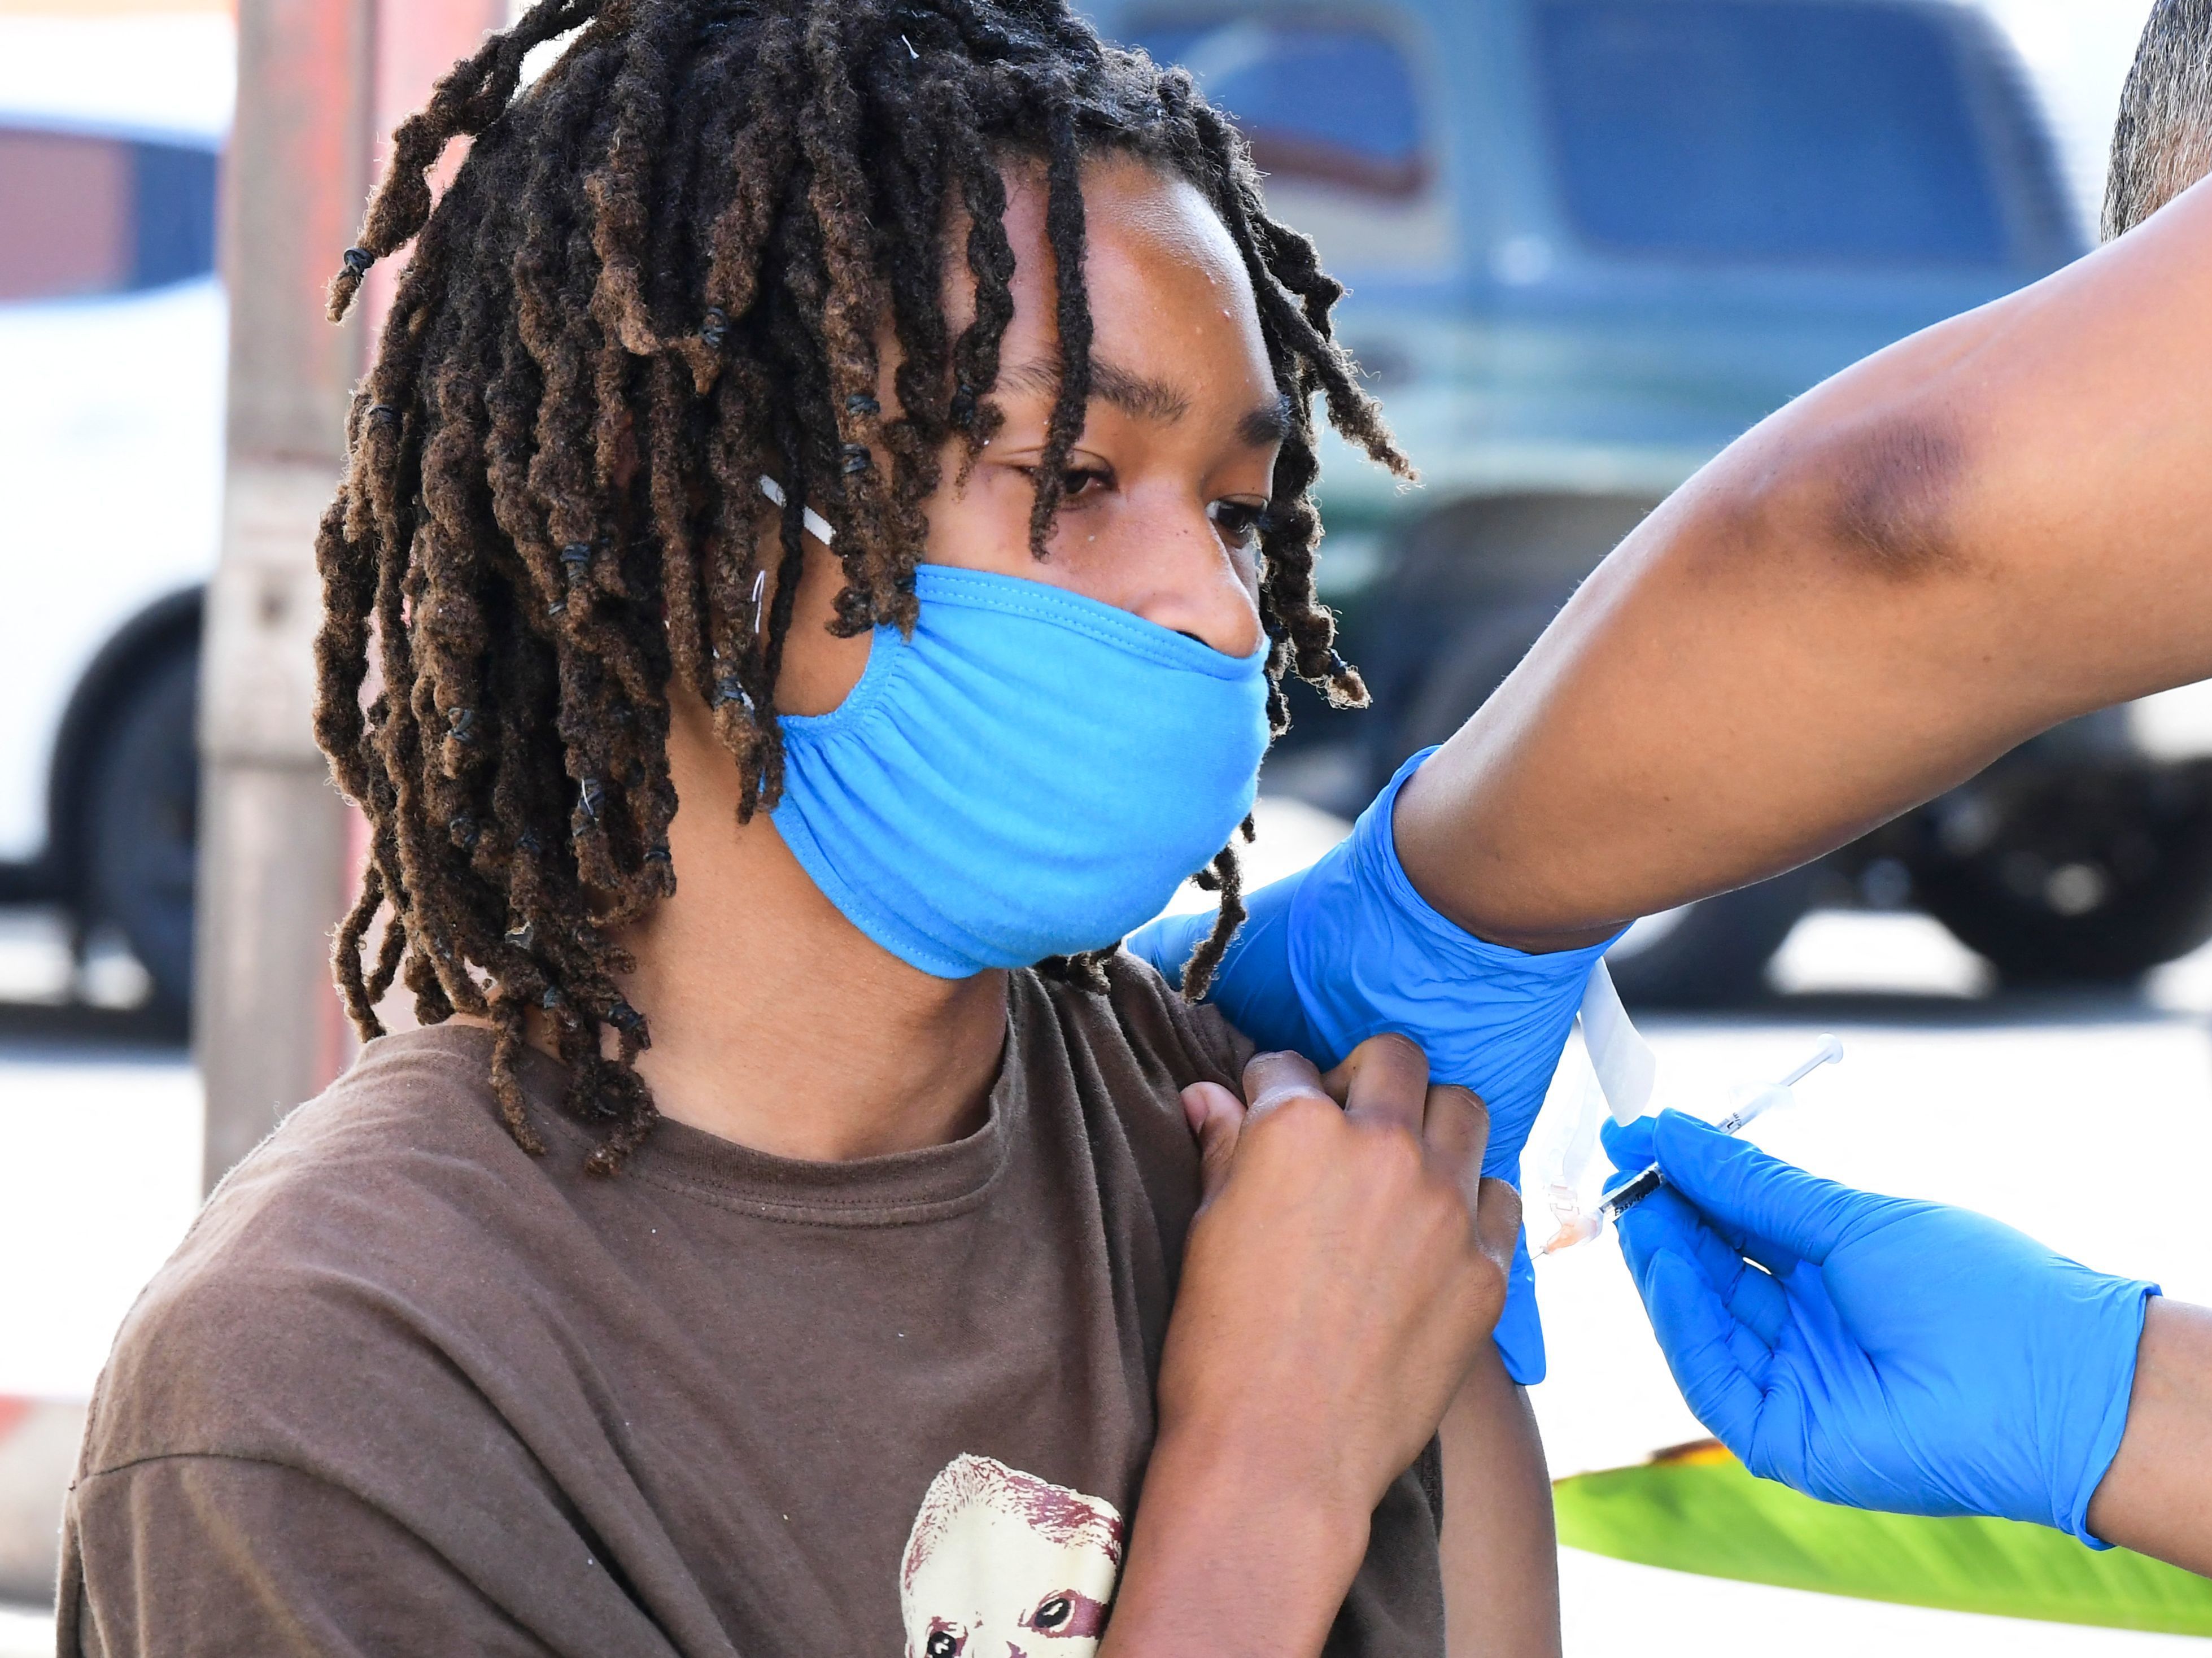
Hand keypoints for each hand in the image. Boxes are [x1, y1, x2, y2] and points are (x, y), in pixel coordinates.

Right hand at [1105, 1035, 1520, 1657]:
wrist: (1278, 1456)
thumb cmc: (1220, 1346)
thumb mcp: (1207, 1229)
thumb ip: (1223, 1148)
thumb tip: (1208, 1096)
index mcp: (1298, 1128)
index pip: (1287, 1066)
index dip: (1271, 1088)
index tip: (1269, 1111)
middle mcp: (1383, 1148)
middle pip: (1396, 1060)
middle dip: (1364, 1076)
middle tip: (1346, 1119)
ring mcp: (1446, 1208)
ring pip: (1465, 1109)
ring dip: (1431, 1121)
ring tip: (1405, 1160)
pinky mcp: (1486, 1268)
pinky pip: (1501, 1196)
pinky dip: (1474, 1198)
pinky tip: (1440, 1228)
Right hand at [1602, 1111, 2156, 1541]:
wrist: (2053, 1383)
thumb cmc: (1977, 1291)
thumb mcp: (1851, 1220)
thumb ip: (1753, 1185)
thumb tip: (1670, 1131)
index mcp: (1830, 1279)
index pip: (1733, 1229)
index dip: (1682, 1185)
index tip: (1632, 1141)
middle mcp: (1805, 1333)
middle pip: (1709, 1277)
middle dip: (1664, 1223)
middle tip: (1625, 1174)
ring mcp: (1793, 1387)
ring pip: (1701, 1329)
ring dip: (1664, 1269)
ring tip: (1640, 1211)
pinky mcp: (1786, 1439)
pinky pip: (1713, 1383)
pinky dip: (1683, 1326)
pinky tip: (1668, 1271)